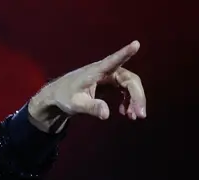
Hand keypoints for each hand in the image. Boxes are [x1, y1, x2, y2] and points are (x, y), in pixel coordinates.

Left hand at [28, 40, 146, 132]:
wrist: (58, 96)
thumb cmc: (64, 97)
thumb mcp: (76, 104)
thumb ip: (91, 107)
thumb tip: (106, 114)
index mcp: (96, 71)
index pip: (113, 61)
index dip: (125, 53)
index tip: (136, 44)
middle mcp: (106, 70)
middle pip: (130, 79)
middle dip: (137, 96)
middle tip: (140, 114)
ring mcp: (110, 76)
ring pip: (130, 85)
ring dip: (135, 100)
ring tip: (134, 116)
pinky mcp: (110, 83)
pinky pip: (125, 90)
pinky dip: (128, 101)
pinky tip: (125, 113)